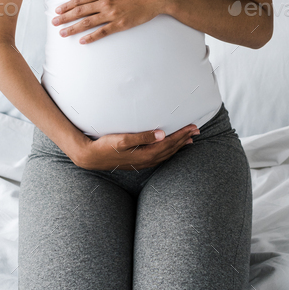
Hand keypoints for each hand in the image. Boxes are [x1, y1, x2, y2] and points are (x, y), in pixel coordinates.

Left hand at [52, 0, 165, 43]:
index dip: (68, 6)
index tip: (58, 10)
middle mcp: (105, 3)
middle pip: (80, 12)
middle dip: (65, 18)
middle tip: (54, 23)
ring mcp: (112, 14)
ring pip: (88, 23)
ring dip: (73, 28)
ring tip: (63, 33)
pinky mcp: (120, 24)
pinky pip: (102, 32)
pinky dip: (91, 37)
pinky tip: (82, 41)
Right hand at [68, 123, 200, 171]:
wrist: (92, 157)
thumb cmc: (106, 145)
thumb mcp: (123, 139)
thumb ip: (143, 136)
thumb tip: (162, 134)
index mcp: (145, 154)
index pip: (169, 143)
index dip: (182, 135)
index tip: (192, 127)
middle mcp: (147, 160)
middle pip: (170, 149)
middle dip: (184, 139)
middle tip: (196, 131)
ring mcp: (143, 162)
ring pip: (166, 154)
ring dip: (178, 146)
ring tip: (189, 139)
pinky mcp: (138, 161)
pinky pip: (160, 156)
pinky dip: (169, 151)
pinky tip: (170, 147)